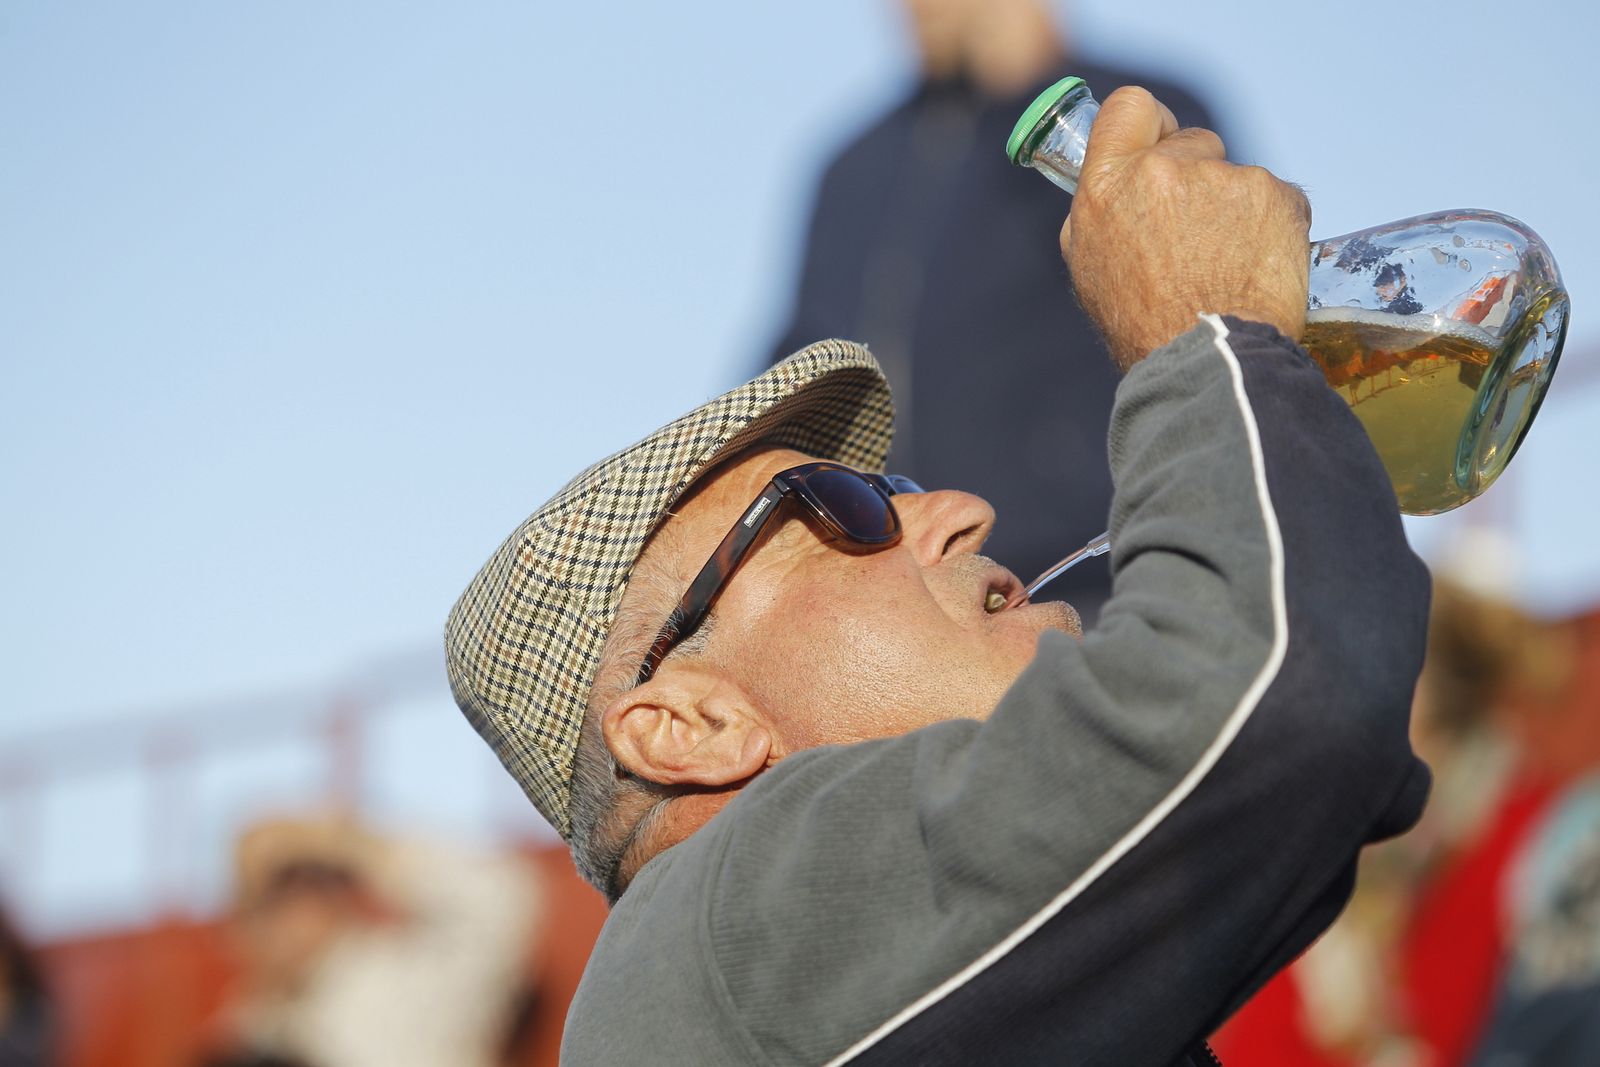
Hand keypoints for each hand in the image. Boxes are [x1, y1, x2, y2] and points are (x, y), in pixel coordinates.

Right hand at [1061, 87, 1310, 372]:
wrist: (1210, 358)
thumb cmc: (1144, 325)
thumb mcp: (1091, 265)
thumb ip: (1103, 208)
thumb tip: (1119, 179)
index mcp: (1108, 185)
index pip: (1130, 107)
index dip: (1151, 124)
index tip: (1162, 144)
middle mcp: (1163, 171)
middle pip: (1192, 142)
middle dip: (1198, 177)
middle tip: (1197, 235)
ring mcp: (1223, 180)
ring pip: (1235, 177)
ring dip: (1235, 210)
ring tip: (1226, 265)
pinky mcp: (1275, 194)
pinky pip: (1276, 199)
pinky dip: (1271, 227)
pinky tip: (1256, 268)